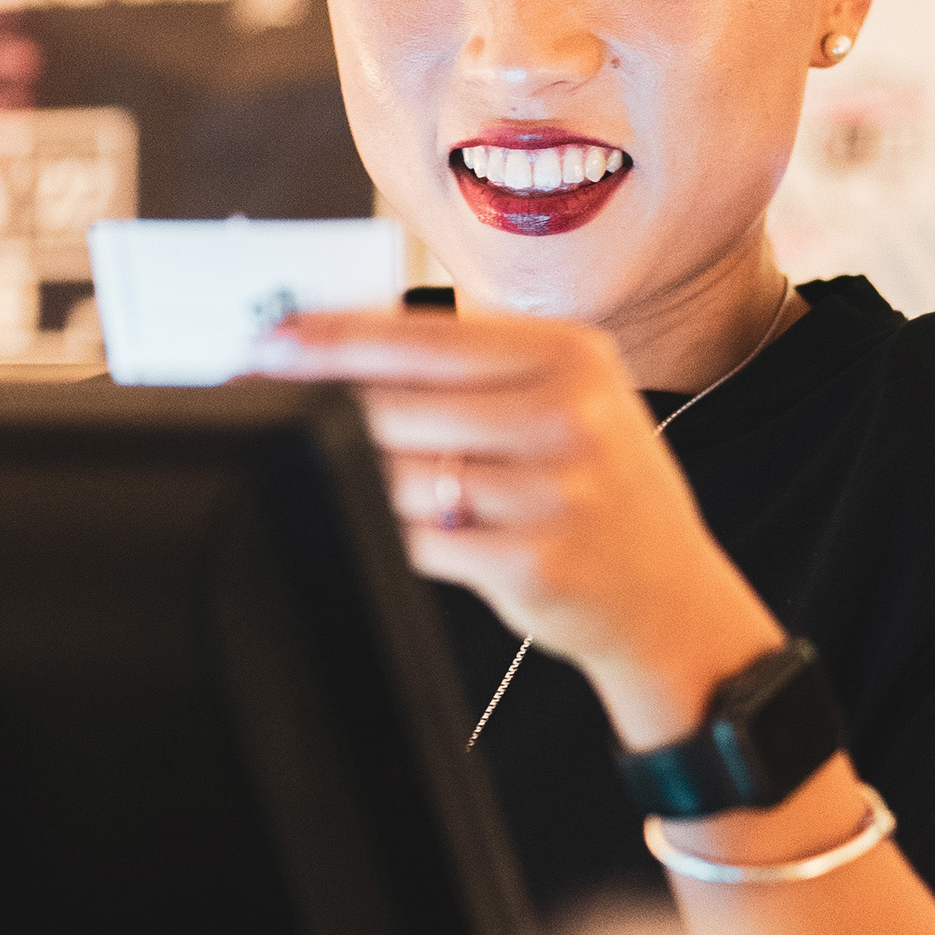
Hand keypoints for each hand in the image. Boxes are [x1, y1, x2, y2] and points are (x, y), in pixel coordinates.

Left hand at [246, 308, 784, 743]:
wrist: (669, 598)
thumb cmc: (599, 487)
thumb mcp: (566, 402)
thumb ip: (474, 372)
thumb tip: (341, 350)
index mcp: (571, 355)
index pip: (423, 336)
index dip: (333, 337)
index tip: (270, 340)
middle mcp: (568, 414)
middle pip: (399, 400)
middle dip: (322, 404)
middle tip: (264, 401)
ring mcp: (553, 490)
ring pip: (399, 471)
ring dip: (357, 474)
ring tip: (347, 469)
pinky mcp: (531, 560)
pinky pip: (418, 538)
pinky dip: (392, 531)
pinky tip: (394, 524)